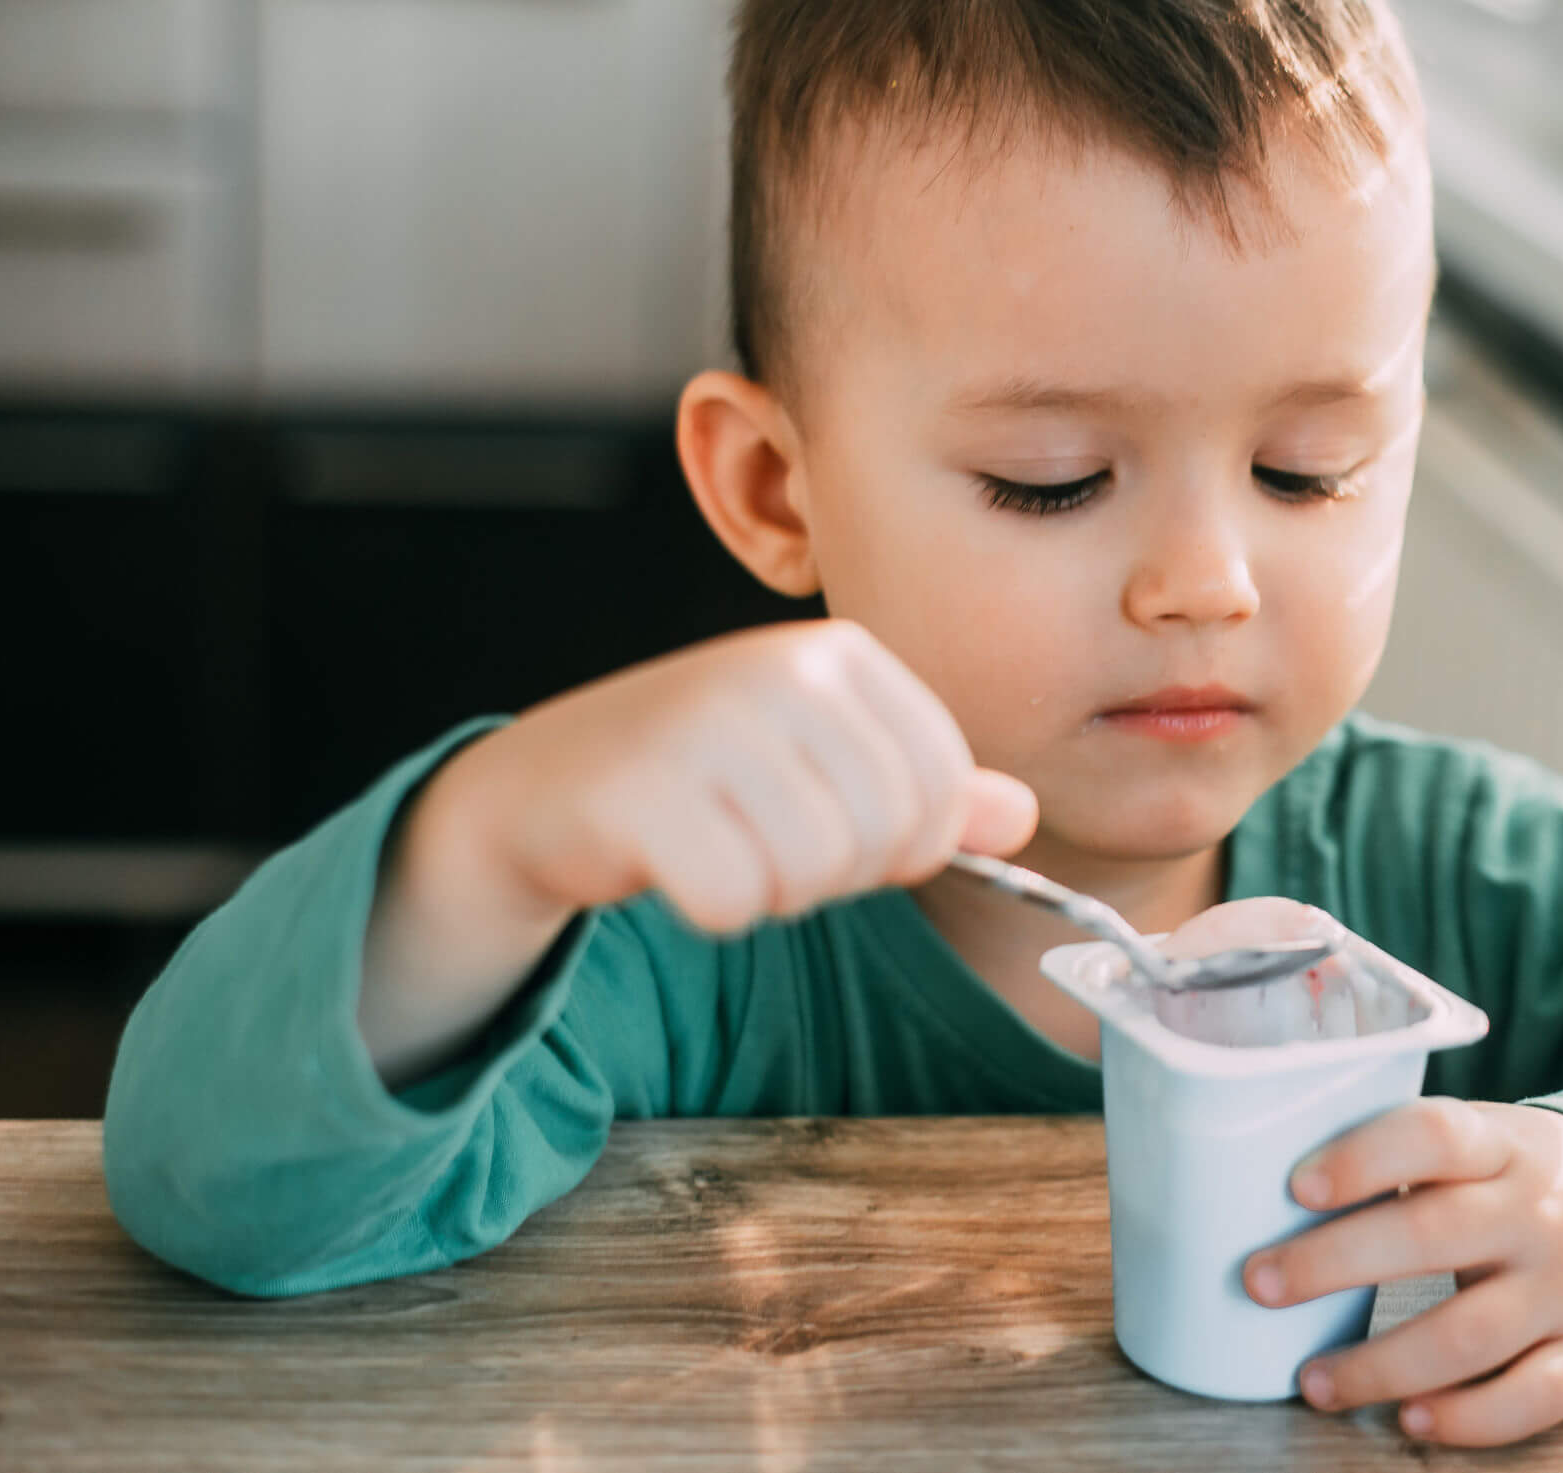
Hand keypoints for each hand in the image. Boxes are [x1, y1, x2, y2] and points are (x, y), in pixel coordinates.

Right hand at [417, 618, 1038, 934]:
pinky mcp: (639, 788)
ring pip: (815, 869)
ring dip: (770, 889)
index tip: (842, 828)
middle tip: (765, 841)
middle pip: (888, 831)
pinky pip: (732, 897)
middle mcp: (777, 668)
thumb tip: (1019, 817)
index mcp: (839, 656)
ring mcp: (705, 720)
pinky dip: (709, 905)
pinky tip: (671, 864)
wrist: (543, 787)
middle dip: (836, 870)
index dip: (908, 841)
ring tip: (719, 844)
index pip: (945, 783)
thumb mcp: (824, 765)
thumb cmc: (698, 776)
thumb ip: (928, 791)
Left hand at [1242, 1097, 1562, 1447]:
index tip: (1296, 1185)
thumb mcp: (1492, 1142)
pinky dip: (1466, 1418)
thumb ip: (1414, 1161)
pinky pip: (1528, 1399)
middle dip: (1335, 1263)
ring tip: (1313, 1382)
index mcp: (1506, 1146)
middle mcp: (1538, 1213)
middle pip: (1431, 1235)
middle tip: (1261, 1283)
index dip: (1364, 1157)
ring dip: (1380, 1364)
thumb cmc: (1535, 1181)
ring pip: (1468, 1334)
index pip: (1433, 1135)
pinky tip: (1411, 1418)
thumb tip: (1275, 1191)